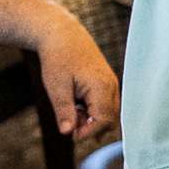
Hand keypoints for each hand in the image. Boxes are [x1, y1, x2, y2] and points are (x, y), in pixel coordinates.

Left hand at [35, 16, 118, 137]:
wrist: (62, 34)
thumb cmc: (58, 58)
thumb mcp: (56, 87)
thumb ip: (65, 111)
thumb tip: (68, 133)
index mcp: (102, 87)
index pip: (104, 121)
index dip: (89, 132)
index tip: (71, 134)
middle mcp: (112, 86)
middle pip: (110, 120)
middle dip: (91, 127)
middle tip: (70, 120)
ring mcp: (112, 84)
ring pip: (109, 113)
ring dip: (91, 118)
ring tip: (72, 108)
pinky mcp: (107, 83)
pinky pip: (106, 104)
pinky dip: (93, 109)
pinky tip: (77, 102)